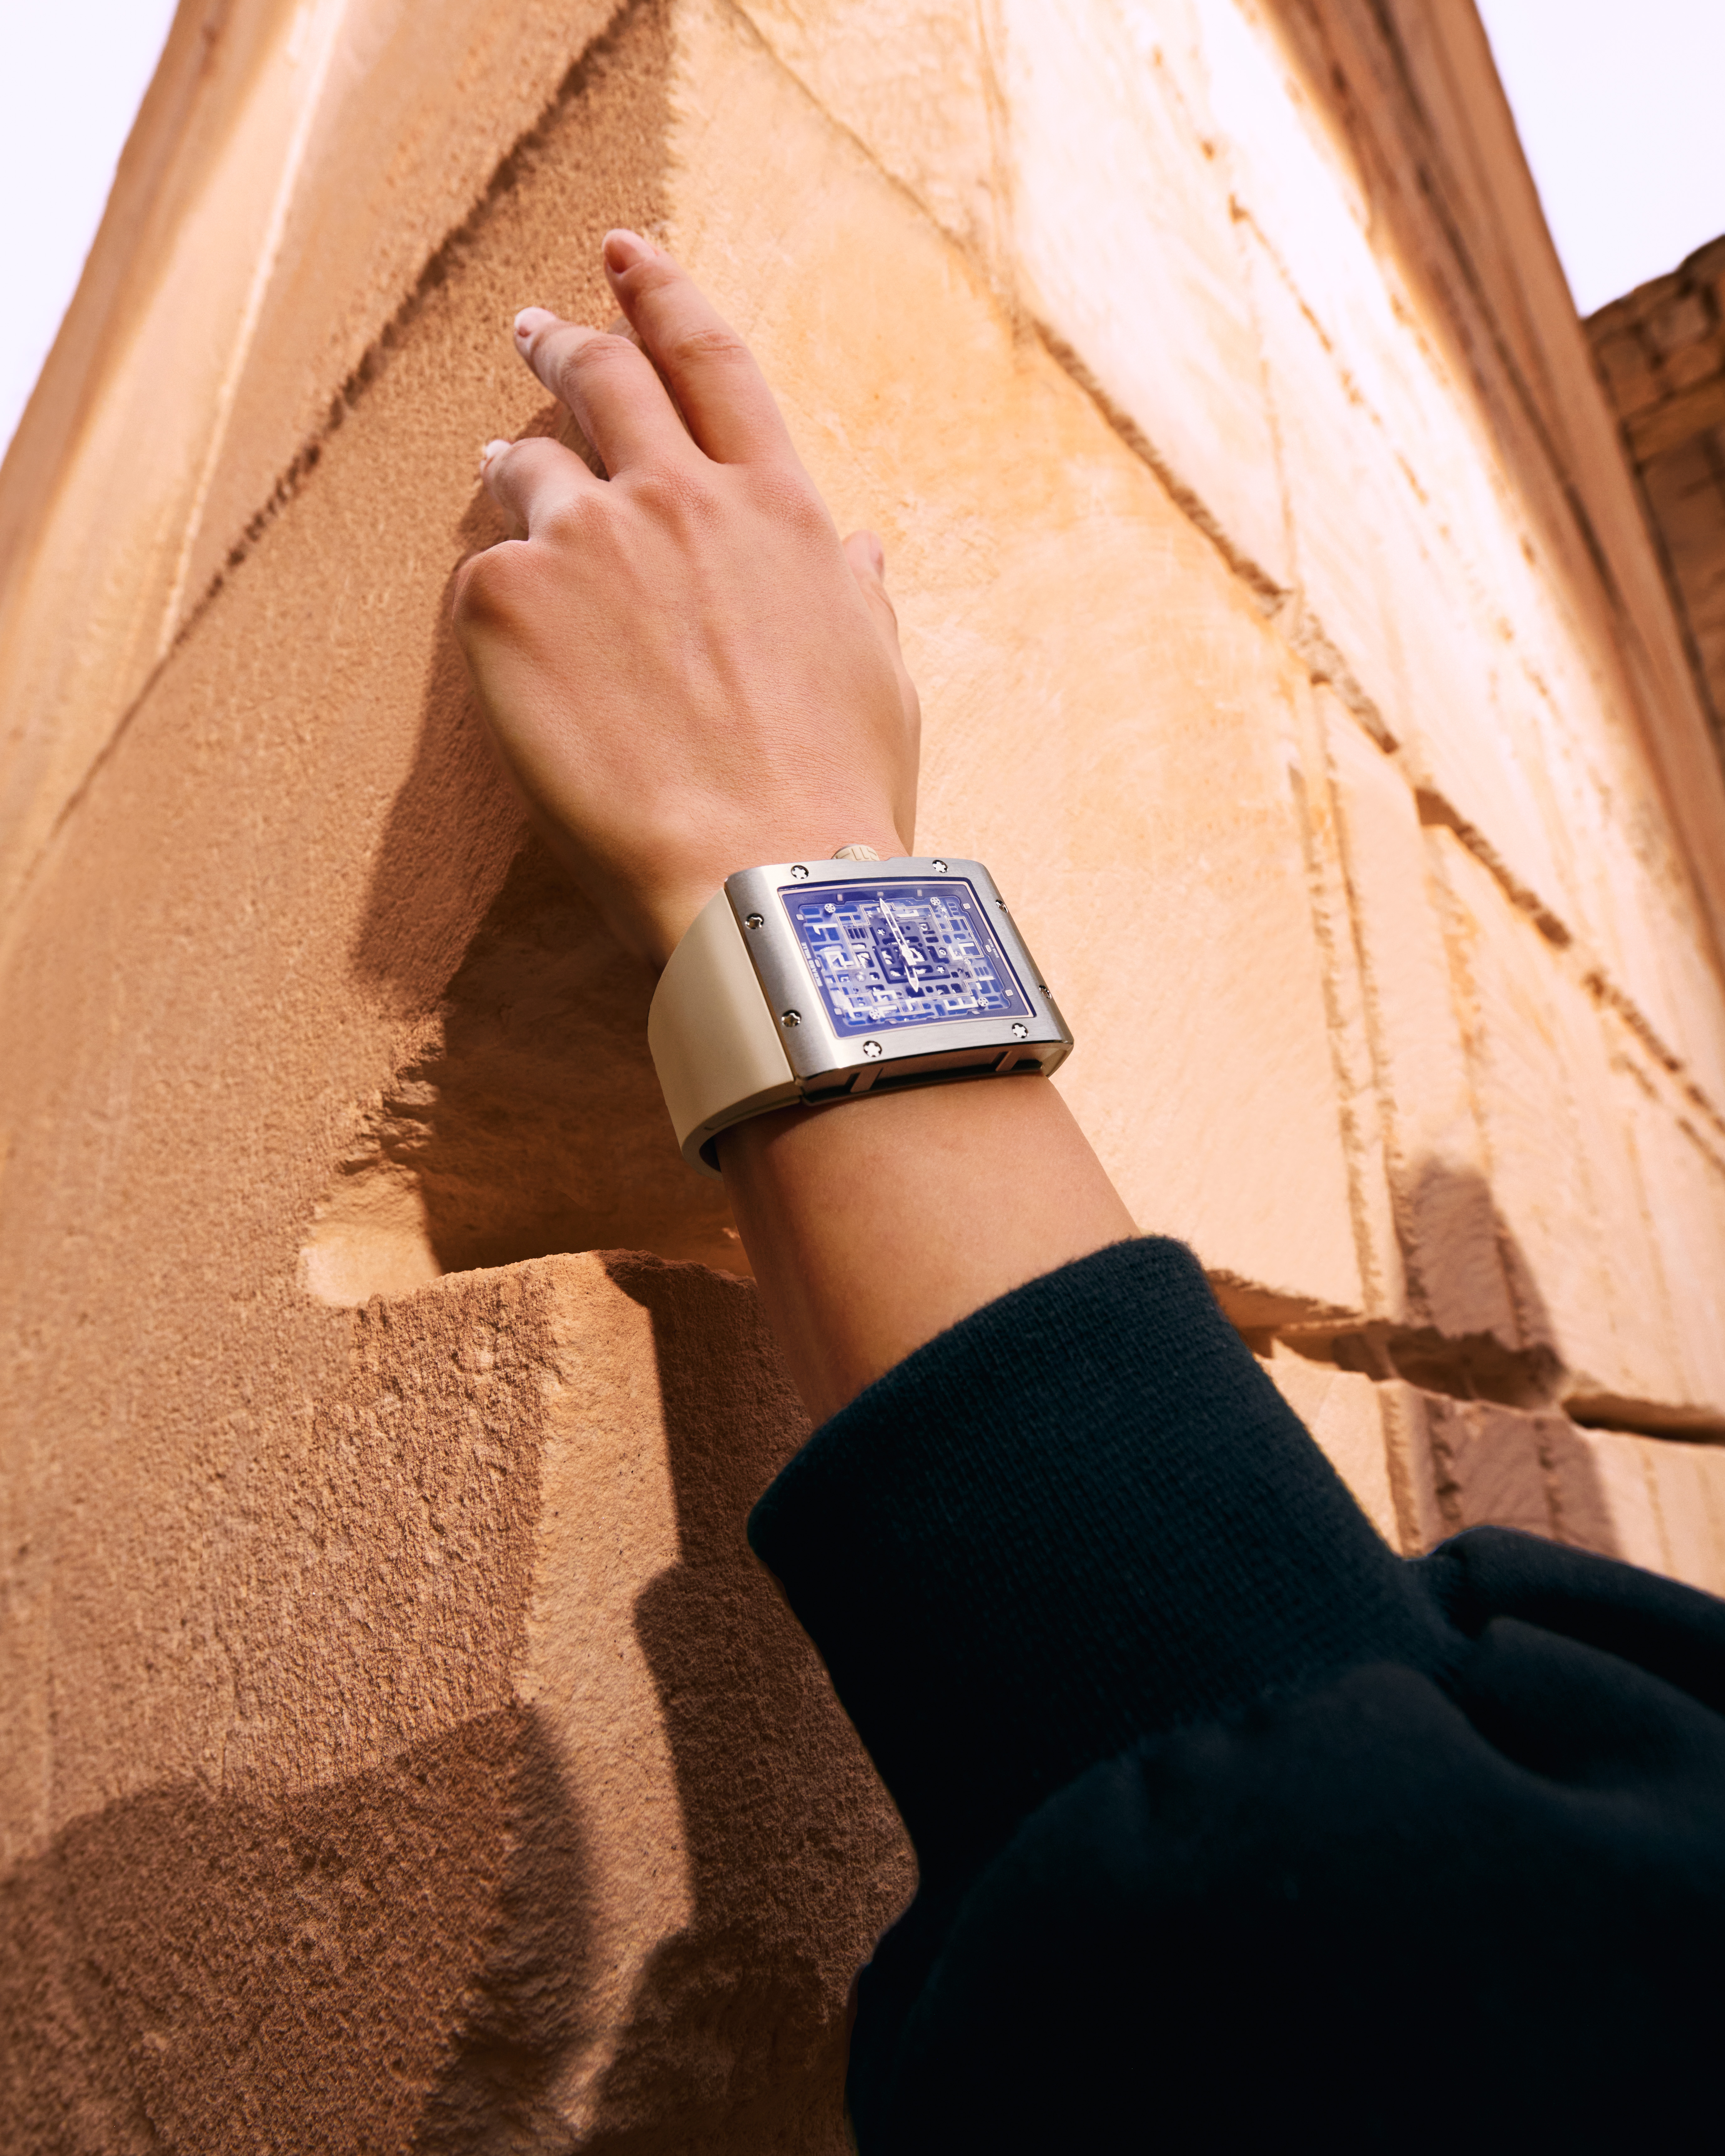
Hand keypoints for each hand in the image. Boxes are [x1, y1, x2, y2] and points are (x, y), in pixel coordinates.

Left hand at [453, 229, 920, 967]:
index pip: (713, 363)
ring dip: (514, 462)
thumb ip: (853, 598)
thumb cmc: (833, 796)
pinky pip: (488, 575)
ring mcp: (588, 542)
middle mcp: (681, 500)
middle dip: (564, 342)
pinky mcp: (506, 602)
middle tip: (537, 329)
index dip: (664, 297)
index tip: (627, 257)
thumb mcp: (877, 677)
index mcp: (779, 510)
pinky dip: (500, 592)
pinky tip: (508, 635)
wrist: (764, 877)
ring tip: (498, 470)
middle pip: (605, 381)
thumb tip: (857, 551)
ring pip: (529, 469)